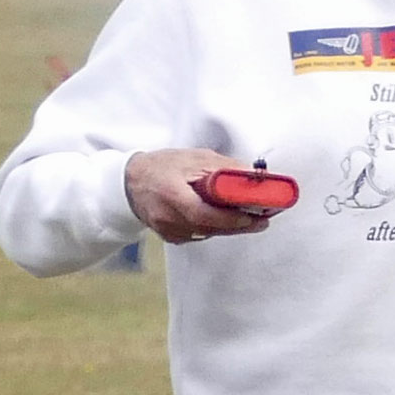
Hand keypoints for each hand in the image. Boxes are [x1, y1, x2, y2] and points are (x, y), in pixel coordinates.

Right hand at [125, 150, 277, 243]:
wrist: (131, 182)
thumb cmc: (163, 166)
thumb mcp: (193, 158)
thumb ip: (223, 167)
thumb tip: (252, 174)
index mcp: (171, 194)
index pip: (202, 214)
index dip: (228, 218)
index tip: (252, 215)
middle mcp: (167, 217)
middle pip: (209, 228)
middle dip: (238, 225)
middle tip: (263, 220)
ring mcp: (167, 230)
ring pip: (206, 233)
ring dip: (229, 227)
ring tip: (252, 219)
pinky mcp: (170, 237)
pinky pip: (198, 235)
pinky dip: (214, 228)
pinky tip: (227, 220)